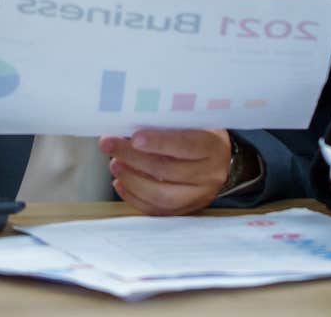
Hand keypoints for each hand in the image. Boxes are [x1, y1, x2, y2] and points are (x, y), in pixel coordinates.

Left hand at [99, 128, 230, 214]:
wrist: (220, 158)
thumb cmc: (200, 132)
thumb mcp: (193, 120)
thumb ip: (169, 123)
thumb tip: (130, 124)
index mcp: (213, 146)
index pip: (186, 145)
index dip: (159, 142)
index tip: (134, 138)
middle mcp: (210, 175)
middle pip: (168, 170)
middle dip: (134, 158)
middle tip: (109, 145)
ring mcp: (199, 196)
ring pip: (162, 195)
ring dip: (133, 180)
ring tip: (114, 164)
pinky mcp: (186, 210)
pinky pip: (158, 210)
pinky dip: (135, 197)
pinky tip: (121, 182)